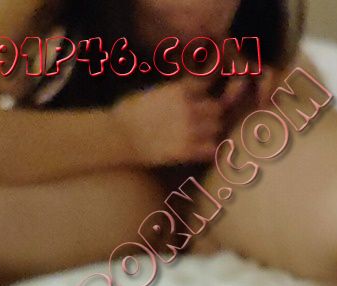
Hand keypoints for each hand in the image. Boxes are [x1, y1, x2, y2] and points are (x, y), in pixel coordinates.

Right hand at [113, 77, 227, 166]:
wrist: (119, 135)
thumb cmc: (130, 112)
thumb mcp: (154, 92)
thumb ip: (174, 92)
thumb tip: (187, 93)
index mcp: (180, 90)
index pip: (208, 84)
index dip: (206, 92)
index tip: (204, 97)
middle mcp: (189, 108)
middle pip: (217, 109)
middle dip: (212, 114)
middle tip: (205, 121)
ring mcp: (189, 130)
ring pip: (217, 129)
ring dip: (211, 131)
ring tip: (203, 135)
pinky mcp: (185, 151)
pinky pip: (211, 149)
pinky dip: (209, 149)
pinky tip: (202, 149)